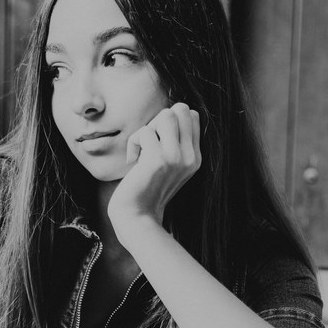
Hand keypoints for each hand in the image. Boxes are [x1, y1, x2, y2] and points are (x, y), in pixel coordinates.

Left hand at [108, 102, 200, 234]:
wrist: (137, 218)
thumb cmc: (145, 191)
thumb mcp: (166, 167)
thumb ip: (173, 144)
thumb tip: (168, 114)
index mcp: (195, 158)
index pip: (192, 116)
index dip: (170, 120)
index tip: (157, 141)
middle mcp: (190, 157)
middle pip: (181, 110)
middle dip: (159, 120)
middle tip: (149, 143)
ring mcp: (177, 158)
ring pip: (167, 115)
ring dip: (148, 128)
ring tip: (142, 149)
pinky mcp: (158, 160)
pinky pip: (145, 131)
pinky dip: (133, 143)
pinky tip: (132, 161)